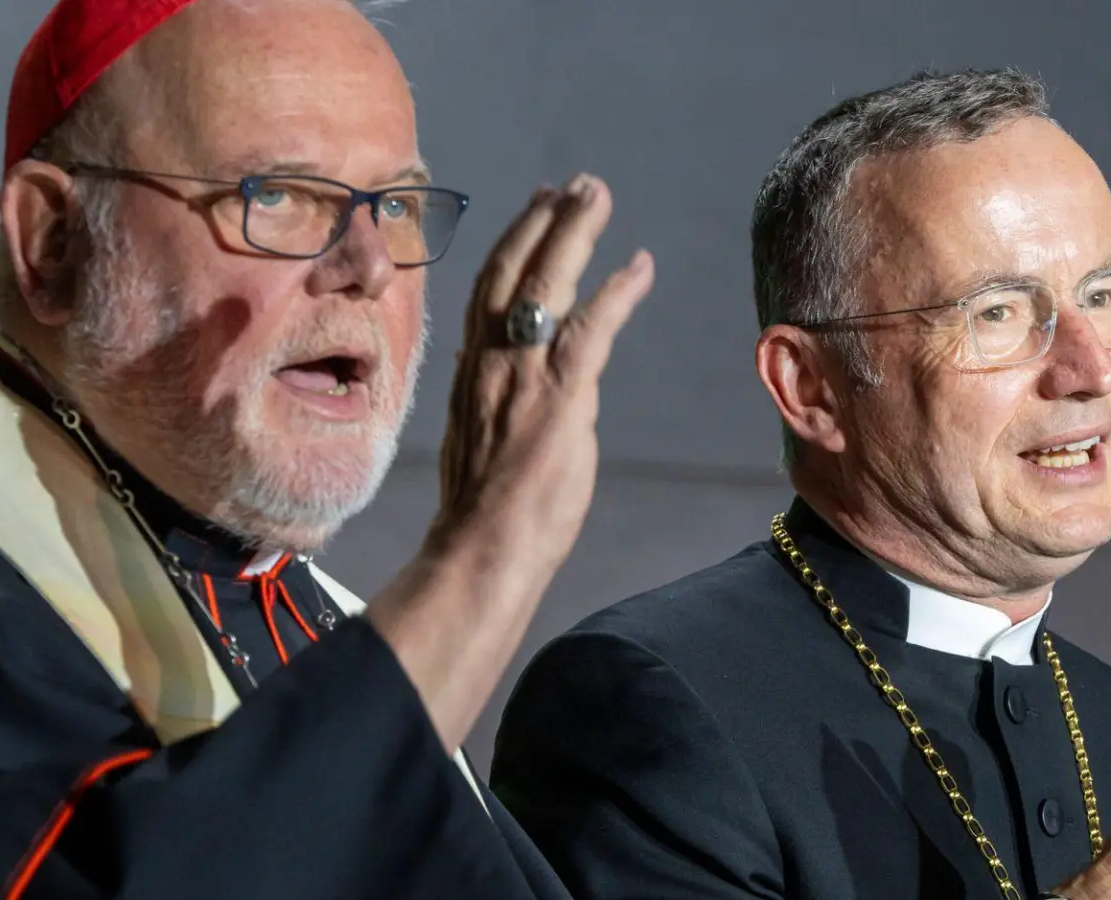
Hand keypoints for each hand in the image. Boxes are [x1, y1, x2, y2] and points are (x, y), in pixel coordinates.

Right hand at [369, 174, 652, 750]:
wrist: (482, 551)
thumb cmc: (484, 514)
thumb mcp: (478, 441)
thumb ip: (487, 400)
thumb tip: (484, 378)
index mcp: (472, 372)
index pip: (489, 292)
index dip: (513, 246)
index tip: (535, 212)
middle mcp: (489, 362)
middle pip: (512, 271)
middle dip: (543, 221)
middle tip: (574, 186)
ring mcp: (523, 375)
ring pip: (546, 283)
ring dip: (573, 233)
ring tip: (595, 195)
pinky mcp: (559, 395)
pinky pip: (590, 328)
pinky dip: (616, 292)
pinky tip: (638, 266)